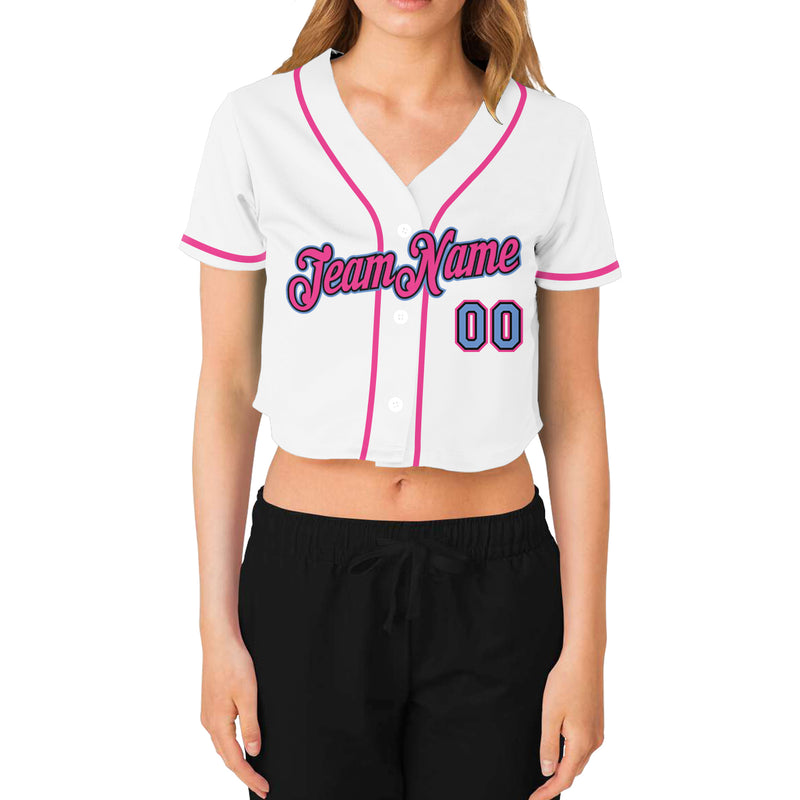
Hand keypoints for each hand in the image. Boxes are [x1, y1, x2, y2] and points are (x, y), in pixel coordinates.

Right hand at [200, 633, 268, 797]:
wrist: (219, 641)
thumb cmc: (233, 664)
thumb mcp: (248, 696)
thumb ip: (251, 726)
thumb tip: (254, 752)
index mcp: (218, 723)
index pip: (235, 760)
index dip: (250, 777)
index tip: (264, 788)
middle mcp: (209, 723)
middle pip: (227, 758)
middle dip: (244, 774)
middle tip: (262, 786)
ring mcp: (208, 715)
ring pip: (223, 747)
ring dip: (237, 761)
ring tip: (253, 772)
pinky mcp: (211, 706)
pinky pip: (221, 735)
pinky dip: (231, 746)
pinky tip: (240, 746)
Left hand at [529, 650, 603, 799]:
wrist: (584, 659)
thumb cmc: (565, 683)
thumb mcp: (550, 716)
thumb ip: (548, 746)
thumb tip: (547, 771)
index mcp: (581, 743)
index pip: (564, 778)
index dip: (548, 792)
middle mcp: (594, 741)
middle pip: (574, 771)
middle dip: (556, 782)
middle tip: (537, 789)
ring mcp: (597, 732)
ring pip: (579, 760)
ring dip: (565, 768)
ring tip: (546, 772)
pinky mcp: (597, 722)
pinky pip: (584, 748)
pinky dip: (571, 755)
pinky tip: (560, 750)